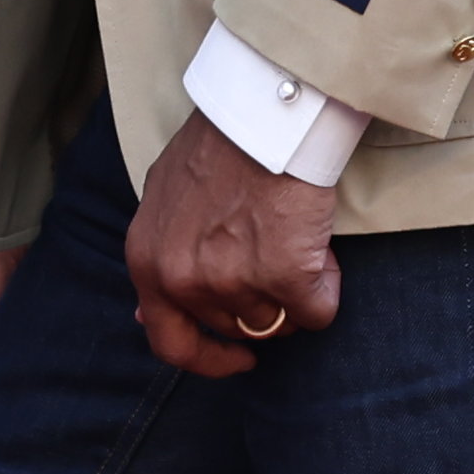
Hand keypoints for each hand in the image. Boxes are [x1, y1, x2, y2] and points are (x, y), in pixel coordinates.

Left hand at [124, 108, 340, 377]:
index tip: (237, 357)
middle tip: (276, 255)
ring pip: (279, 321)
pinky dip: (328, 286)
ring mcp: (233, 281)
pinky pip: (319, 311)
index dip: (206, 359)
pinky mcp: (286, 277)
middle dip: (262, 302)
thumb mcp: (162, 201)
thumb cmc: (218, 146)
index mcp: (149, 262)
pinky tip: (319, 246)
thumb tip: (145, 317)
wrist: (265, 114)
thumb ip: (160, 257)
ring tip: (294, 237)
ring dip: (295, 291)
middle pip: (236, 327)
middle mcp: (184, 279)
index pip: (169, 342)